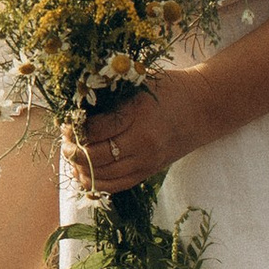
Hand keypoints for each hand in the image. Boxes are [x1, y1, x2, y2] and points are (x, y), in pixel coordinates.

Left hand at [71, 70, 206, 195]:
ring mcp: (146, 161)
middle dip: (72, 151)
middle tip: (65, 141)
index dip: (73, 129)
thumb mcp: (138, 82)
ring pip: (102, 176)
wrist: (204, 107)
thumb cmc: (168, 89)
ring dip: (81, 168)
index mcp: (137, 114)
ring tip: (72, 157)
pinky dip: (95, 182)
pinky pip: (115, 186)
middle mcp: (142, 142)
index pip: (94, 131)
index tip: (65, 122)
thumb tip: (74, 103)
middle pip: (94, 157)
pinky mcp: (149, 172)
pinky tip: (85, 172)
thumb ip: (109, 92)